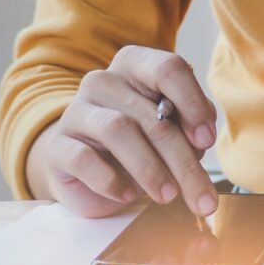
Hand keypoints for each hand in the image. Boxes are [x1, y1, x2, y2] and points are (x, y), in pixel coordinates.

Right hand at [26, 45, 217, 218]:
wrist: (90, 172)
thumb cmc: (144, 145)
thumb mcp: (175, 131)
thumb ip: (191, 127)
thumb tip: (201, 137)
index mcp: (137, 67)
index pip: (168, 68)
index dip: (192, 103)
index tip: (207, 140)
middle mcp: (103, 82)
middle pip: (151, 116)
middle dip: (183, 161)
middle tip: (202, 197)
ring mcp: (76, 112)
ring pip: (118, 131)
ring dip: (150, 169)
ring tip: (168, 195)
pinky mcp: (57, 146)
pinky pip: (83, 159)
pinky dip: (110, 181)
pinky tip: (126, 194)